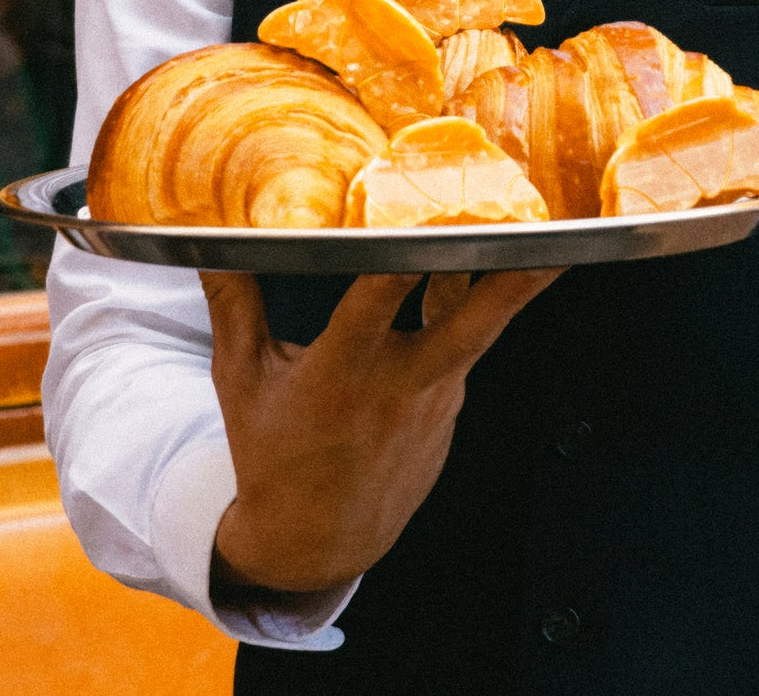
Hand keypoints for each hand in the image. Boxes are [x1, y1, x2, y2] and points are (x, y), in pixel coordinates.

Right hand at [202, 267, 559, 598]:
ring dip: (506, 285)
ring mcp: (433, 401)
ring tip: (539, 234)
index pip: (376, 302)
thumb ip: (235, 307)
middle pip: (467, 325)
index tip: (424, 213)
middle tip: (549, 240)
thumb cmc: (273, 456)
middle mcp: (397, 386)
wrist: (318, 544)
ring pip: (476, 329)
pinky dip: (467, 315)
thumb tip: (209, 242)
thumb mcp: (241, 383)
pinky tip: (477, 271)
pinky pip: (461, 351)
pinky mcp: (450, 410)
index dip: (403, 258)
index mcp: (340, 374)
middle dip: (512, 282)